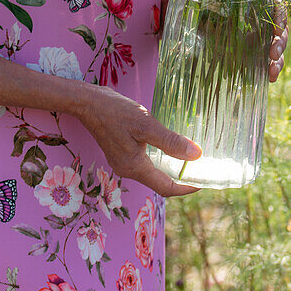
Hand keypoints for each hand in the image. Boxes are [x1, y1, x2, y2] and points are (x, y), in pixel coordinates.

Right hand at [76, 82, 201, 197]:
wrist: (87, 103)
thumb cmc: (115, 112)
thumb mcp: (146, 124)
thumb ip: (170, 141)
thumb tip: (196, 155)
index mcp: (135, 167)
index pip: (166, 188)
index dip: (185, 188)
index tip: (203, 183)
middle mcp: (127, 170)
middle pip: (159, 182)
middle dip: (179, 179)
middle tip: (198, 170)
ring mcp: (121, 162)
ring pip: (151, 172)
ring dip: (168, 169)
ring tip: (186, 158)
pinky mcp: (119, 153)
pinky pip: (142, 163)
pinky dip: (157, 160)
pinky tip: (165, 147)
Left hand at [159, 0, 289, 83]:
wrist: (190, 17)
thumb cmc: (200, 4)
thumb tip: (202, 2)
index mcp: (254, 0)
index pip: (275, 4)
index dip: (280, 15)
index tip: (277, 28)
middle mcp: (260, 17)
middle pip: (279, 27)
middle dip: (280, 41)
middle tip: (273, 54)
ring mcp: (259, 35)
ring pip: (277, 45)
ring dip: (278, 59)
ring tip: (272, 71)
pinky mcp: (254, 51)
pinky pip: (268, 59)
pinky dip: (271, 68)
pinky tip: (270, 78)